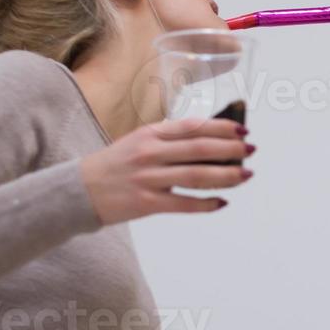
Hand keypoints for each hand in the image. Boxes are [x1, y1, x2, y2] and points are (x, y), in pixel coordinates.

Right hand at [79, 117, 254, 223]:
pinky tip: (222, 202)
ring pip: (196, 176)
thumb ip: (170, 140)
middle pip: (200, 149)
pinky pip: (183, 203)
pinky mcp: (146, 203)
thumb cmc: (116, 165)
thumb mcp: (139, 142)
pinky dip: (206, 203)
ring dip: (226, 175)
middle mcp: (149, 153)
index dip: (221, 127)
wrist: (78, 191)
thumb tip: (213, 142)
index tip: (242, 129)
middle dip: (230, 149)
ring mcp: (148, 178)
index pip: (192, 126)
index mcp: (150, 134)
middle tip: (251, 150)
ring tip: (246, 175)